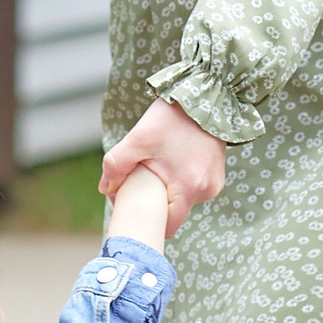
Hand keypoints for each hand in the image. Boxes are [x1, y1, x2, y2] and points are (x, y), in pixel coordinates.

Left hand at [100, 99, 224, 237]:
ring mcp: (214, 184)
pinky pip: (193, 189)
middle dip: (156, 204)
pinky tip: (172, 164)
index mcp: (189, 188)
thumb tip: (106, 189)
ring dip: (168, 192)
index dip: (149, 222)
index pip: (168, 226)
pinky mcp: (217, 176)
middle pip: (174, 213)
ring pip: (183, 201)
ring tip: (157, 168)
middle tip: (140, 184)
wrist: (205, 95)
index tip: (134, 210)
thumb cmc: (172, 118)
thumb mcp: (138, 138)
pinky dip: (179, 183)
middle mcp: (206, 190)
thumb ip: (116, 165)